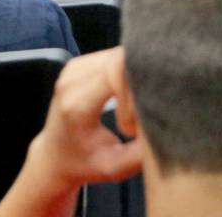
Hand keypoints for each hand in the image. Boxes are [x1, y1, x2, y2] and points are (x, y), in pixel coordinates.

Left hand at [0, 48, 141, 216]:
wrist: (53, 156)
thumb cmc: (84, 163)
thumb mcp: (115, 167)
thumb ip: (141, 151)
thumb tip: (168, 127)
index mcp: (76, 103)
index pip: (117, 72)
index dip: (136, 93)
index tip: (134, 124)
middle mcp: (72, 79)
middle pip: (122, 59)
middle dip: (141, 82)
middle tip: (141, 111)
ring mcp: (74, 67)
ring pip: (122, 54)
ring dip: (136, 77)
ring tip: (132, 106)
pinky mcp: (81, 61)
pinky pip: (116, 56)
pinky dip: (128, 72)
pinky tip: (127, 94)